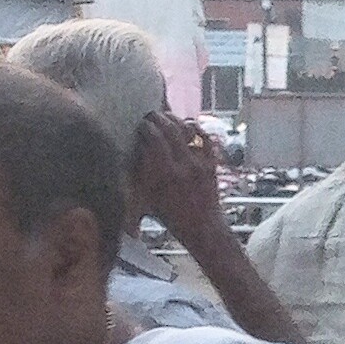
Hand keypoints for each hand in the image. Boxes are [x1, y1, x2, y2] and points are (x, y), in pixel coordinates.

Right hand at [127, 113, 227, 242]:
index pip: (154, 138)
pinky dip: (196, 128)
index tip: (139, 124)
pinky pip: (205, 138)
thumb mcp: (147, 198)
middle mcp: (183, 164)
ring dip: (175, 120)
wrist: (202, 228)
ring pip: (187, 130)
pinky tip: (188, 125)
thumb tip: (132, 151)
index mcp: (164, 173)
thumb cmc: (170, 216)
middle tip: (150, 115)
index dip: (146, 127)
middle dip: (158, 118)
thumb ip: (139, 175)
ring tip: (166, 117)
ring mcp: (200, 162)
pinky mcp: (212, 163)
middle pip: (170, 129)